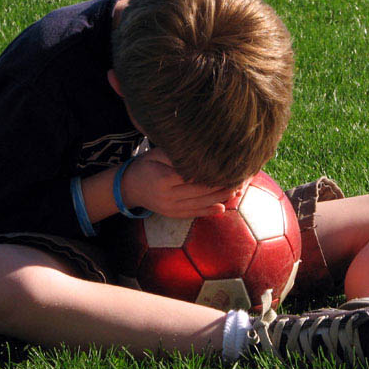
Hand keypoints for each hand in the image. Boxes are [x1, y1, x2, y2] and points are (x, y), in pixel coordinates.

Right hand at [119, 149, 243, 218]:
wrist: (129, 187)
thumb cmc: (146, 165)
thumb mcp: (157, 154)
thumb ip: (176, 155)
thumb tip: (200, 153)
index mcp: (164, 179)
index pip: (193, 176)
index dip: (211, 172)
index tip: (227, 166)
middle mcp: (168, 196)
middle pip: (200, 191)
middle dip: (220, 185)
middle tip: (239, 178)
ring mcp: (170, 208)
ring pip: (200, 204)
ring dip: (219, 198)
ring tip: (236, 191)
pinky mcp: (173, 215)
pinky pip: (194, 214)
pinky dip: (209, 211)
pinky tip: (223, 207)